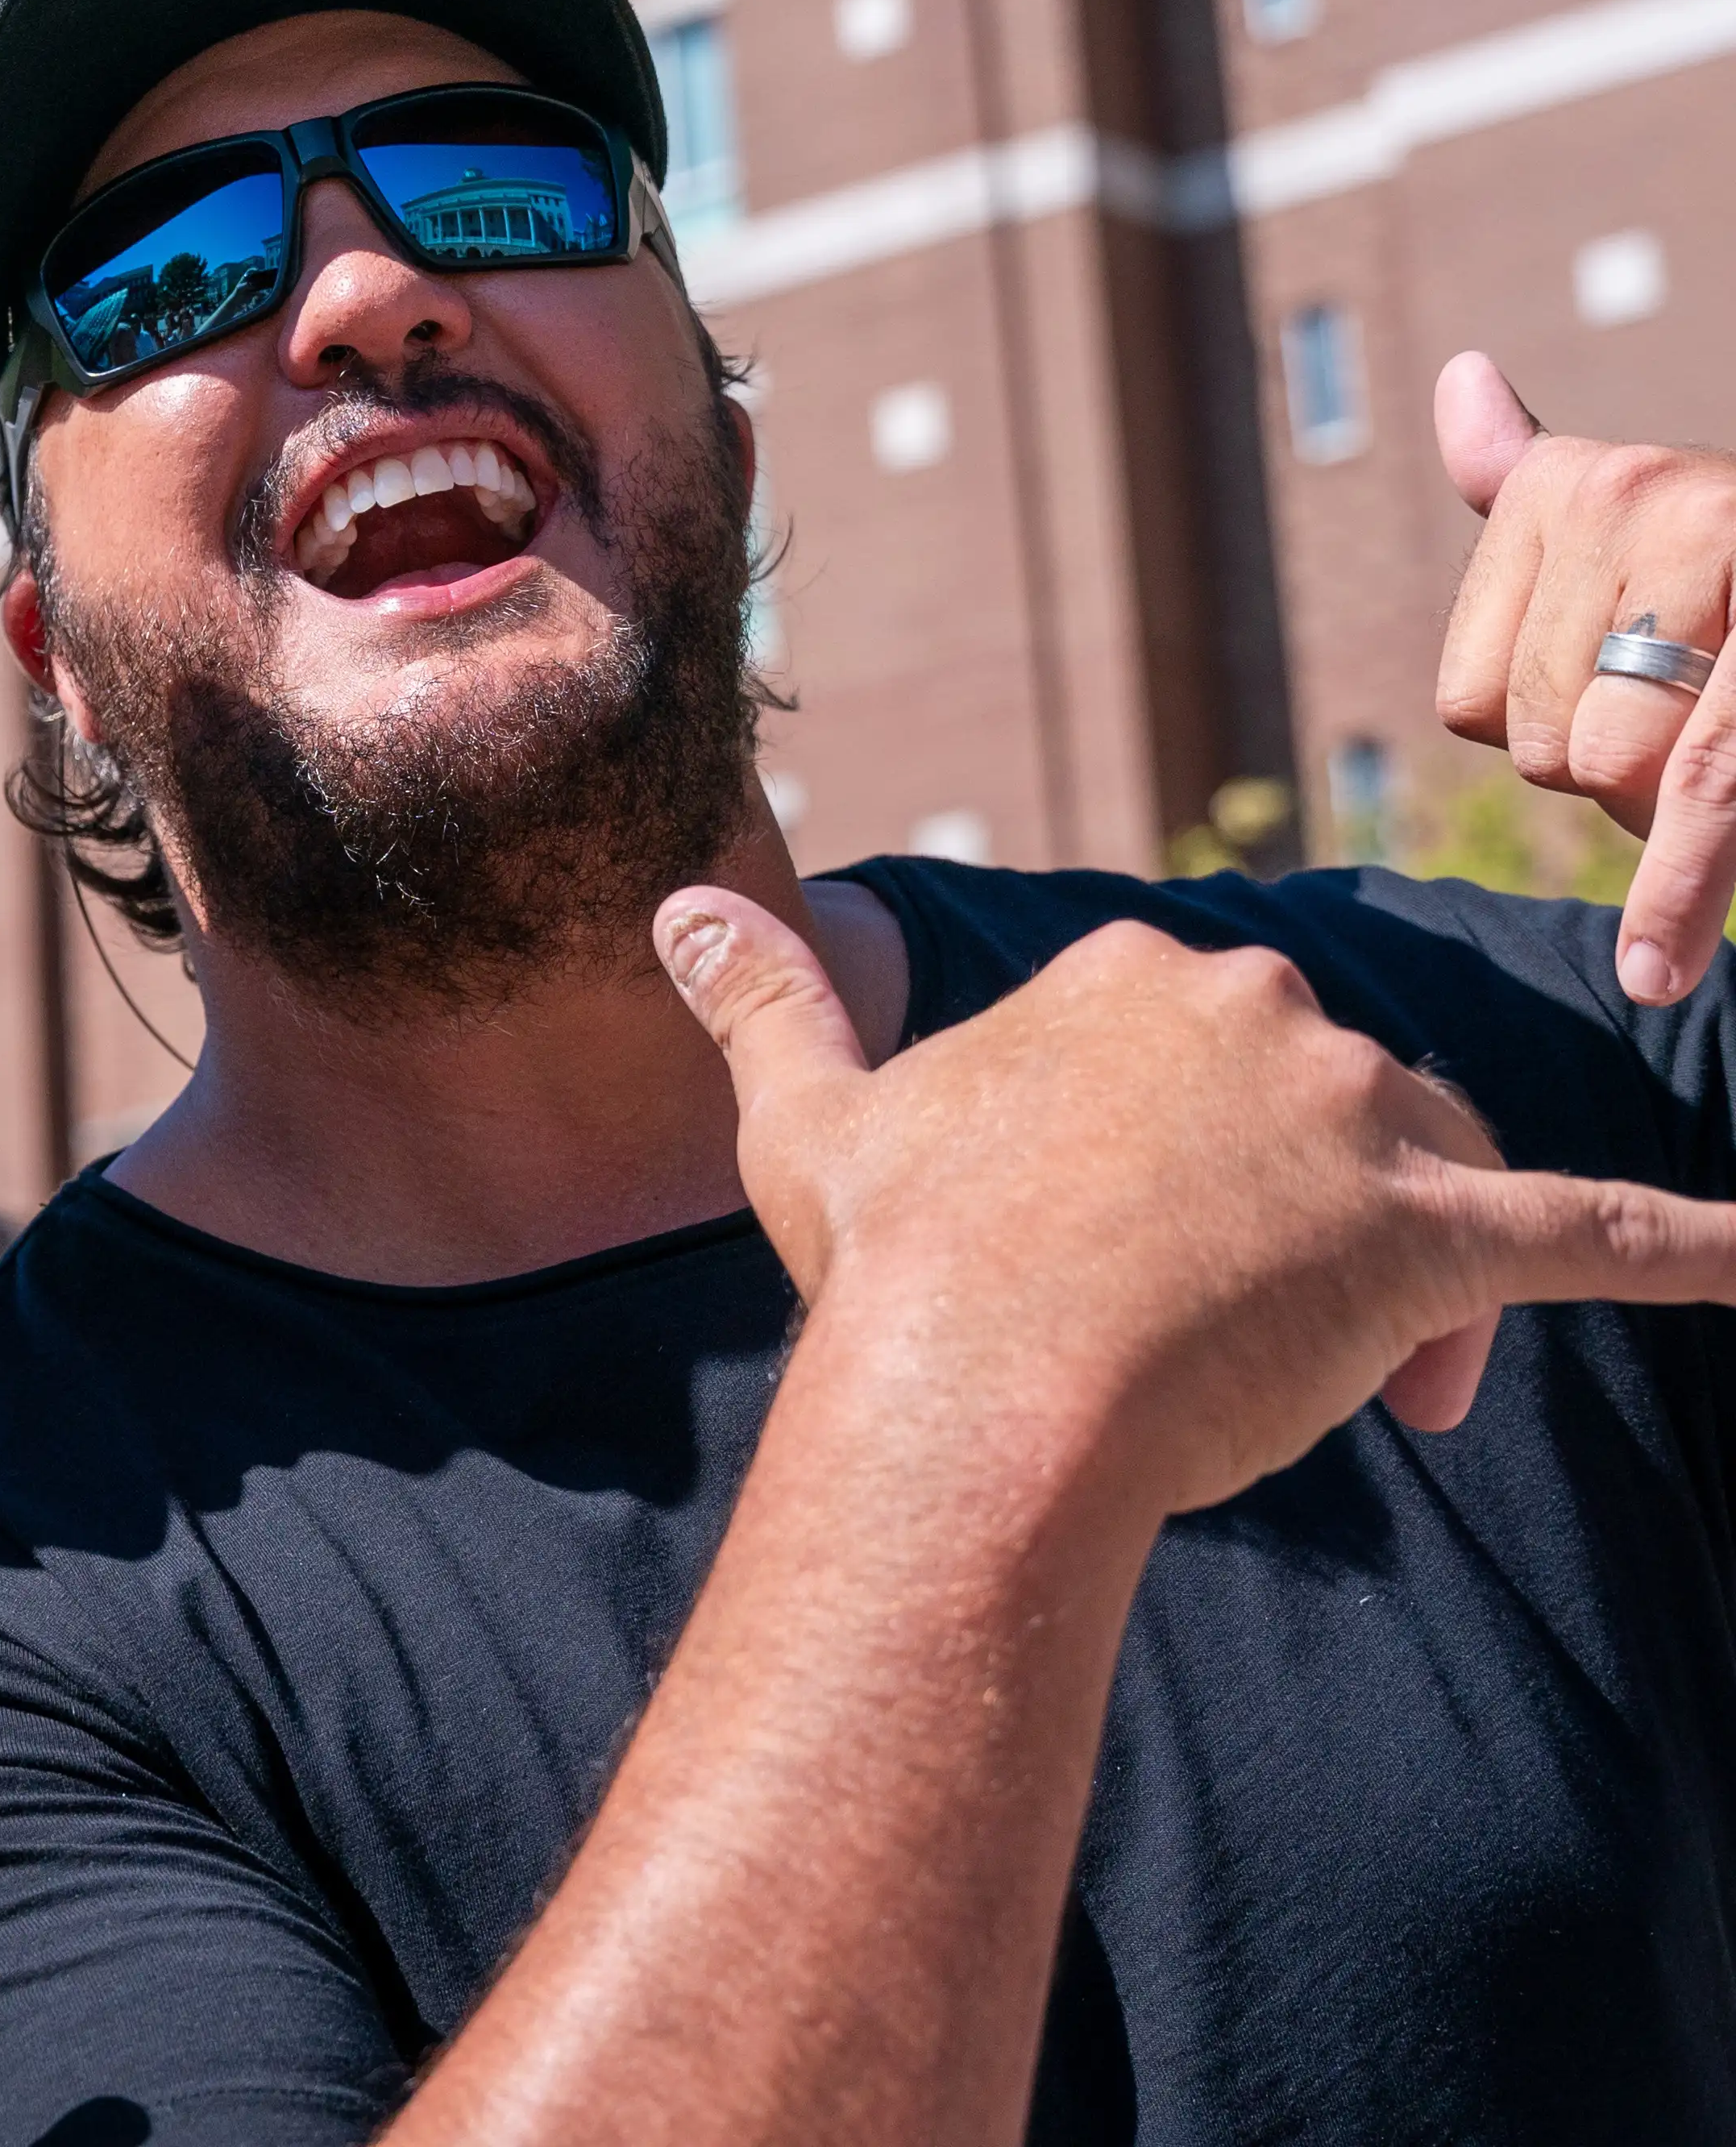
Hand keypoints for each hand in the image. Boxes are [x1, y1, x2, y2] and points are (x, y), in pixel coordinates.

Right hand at [656, 891, 1735, 1523]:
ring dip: (1406, 1282)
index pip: (1210, 1058)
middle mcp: (1252, 1005)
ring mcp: (1347, 1114)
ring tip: (1360, 1401)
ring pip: (1435, 1175)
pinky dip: (1696, 1245)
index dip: (1194, 1176)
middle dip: (1304, 1227)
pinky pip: (1597, 1232)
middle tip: (1236, 1356)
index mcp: (1133, 972)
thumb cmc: (894, 1262)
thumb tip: (672, 903)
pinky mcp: (1431, 1233)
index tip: (1143, 1278)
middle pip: (1333, 1109)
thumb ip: (758, 997)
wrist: (974, 1394)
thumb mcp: (808, 1114)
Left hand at [1434, 349, 1735, 1002]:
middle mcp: (1653, 497)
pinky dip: (1678, 898)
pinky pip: (1704, 795)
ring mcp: (1728, 560)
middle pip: (1543, 744)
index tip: (1627, 699)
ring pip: (1616, 772)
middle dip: (1619, 777)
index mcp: (1579, 481)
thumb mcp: (1636, 518)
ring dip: (1679, 808)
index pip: (1469, 699)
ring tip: (1729, 732)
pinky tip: (1654, 971)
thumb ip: (1528, 478)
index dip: (1546, 740)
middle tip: (1700, 718)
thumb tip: (1460, 380)